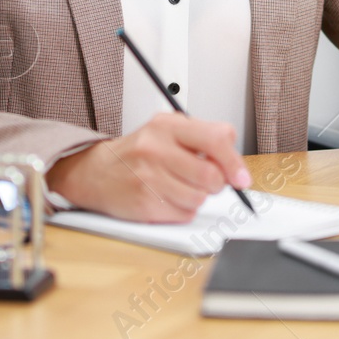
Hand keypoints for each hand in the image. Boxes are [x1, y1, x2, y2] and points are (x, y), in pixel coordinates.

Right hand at [45, 111, 251, 221]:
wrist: (97, 172)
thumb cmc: (140, 152)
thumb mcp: (169, 131)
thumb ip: (204, 138)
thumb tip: (235, 164)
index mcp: (167, 125)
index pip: (215, 139)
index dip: (234, 162)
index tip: (241, 178)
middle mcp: (156, 148)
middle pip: (211, 176)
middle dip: (216, 184)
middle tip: (206, 181)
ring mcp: (148, 177)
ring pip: (200, 198)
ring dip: (197, 197)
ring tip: (178, 186)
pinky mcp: (144, 203)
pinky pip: (184, 213)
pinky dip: (182, 209)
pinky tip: (166, 197)